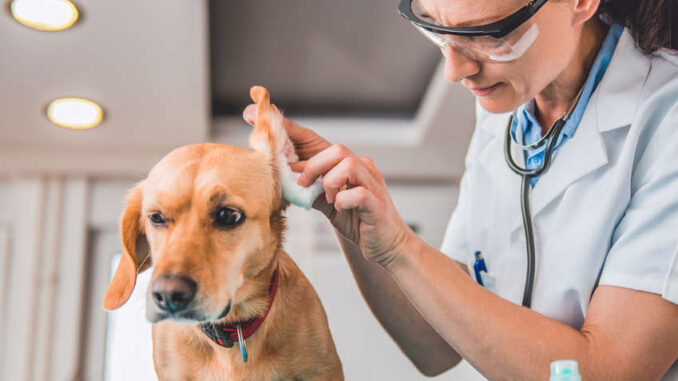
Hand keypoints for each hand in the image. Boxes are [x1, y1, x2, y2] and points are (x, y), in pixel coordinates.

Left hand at [243, 105, 415, 266]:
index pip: (321, 143)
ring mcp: (372, 185)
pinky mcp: (377, 204)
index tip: (270, 126)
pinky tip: (340, 209)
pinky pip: (358, 193)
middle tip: (303, 184)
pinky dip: (343, 200)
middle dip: (313, 165)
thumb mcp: (329, 203)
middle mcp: (363, 169)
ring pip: (348, 164)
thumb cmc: (359, 222)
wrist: (388, 246)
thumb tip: (285, 179)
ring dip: (329, 181)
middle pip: (336, 149)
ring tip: (328, 199)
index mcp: (350, 166)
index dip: (294, 131)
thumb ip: (311, 189)